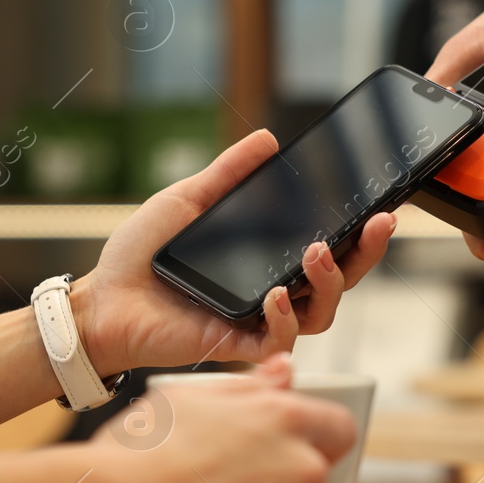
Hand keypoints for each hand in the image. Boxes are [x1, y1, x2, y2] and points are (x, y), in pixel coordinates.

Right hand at [0, 362, 355, 482]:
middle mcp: (303, 470)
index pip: (339, 427)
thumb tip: (286, 372)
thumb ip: (250, 386)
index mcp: (285, 419)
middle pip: (315, 475)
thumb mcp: (189, 398)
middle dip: (284, 478)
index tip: (295, 445)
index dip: (319, 436)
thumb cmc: (139, 454)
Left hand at [72, 130, 395, 374]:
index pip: (328, 246)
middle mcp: (273, 290)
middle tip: (377, 223)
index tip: (382, 205)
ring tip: (315, 252)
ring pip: (322, 313)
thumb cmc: (140, 255)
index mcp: (268, 257)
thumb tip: (267, 138)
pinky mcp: (238, 344)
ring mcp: (258, 320)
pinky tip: (277, 295)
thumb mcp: (188, 200)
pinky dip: (285, 319)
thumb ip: (228, 173)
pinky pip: (280, 341)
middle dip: (367, 253)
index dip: (360, 230)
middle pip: (341, 280)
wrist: (102, 300)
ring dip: (330, 282)